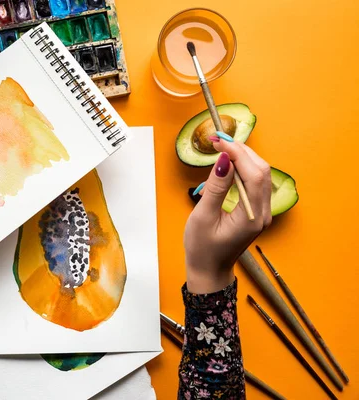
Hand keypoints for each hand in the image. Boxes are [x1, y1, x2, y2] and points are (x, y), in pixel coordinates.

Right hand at [184, 137, 271, 293]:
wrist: (209, 270)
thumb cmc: (202, 248)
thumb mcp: (203, 217)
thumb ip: (216, 187)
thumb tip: (225, 160)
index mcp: (252, 216)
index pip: (252, 173)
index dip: (237, 152)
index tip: (218, 140)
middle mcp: (263, 212)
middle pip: (261, 170)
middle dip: (241, 151)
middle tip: (218, 140)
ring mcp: (261, 212)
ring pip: (260, 174)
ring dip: (242, 157)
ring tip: (221, 148)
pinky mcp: (255, 210)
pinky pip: (255, 182)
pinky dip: (243, 168)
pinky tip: (228, 164)